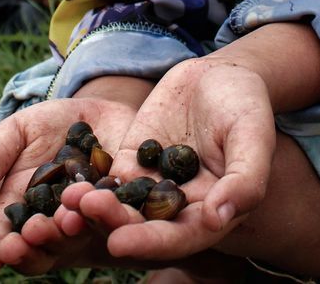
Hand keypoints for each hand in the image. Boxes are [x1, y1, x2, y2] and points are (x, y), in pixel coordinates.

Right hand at [0, 96, 138, 278]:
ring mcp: (88, 221)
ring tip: (63, 221)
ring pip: (78, 236)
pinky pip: (117, 218)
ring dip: (68, 232)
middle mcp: (52, 224)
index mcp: (20, 211)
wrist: (100, 111)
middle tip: (24, 239)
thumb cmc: (49, 125)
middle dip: (31, 245)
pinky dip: (109, 216)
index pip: (2, 237)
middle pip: (39, 245)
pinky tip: (101, 206)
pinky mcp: (122, 210)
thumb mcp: (18, 132)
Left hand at [67, 58, 275, 262]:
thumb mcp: (254, 136)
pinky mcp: (129, 162)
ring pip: (117, 204)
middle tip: (84, 211)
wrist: (221, 76)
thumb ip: (245, 179)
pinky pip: (104, 175)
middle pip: (140, 226)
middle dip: (110, 223)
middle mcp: (177, 208)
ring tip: (69, 195)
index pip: (178, 238)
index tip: (119, 242)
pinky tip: (65, 175)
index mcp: (211, 213)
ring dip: (91, 206)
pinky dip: (85, 179)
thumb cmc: (247, 107)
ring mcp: (150, 186)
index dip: (150, 243)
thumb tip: (219, 218)